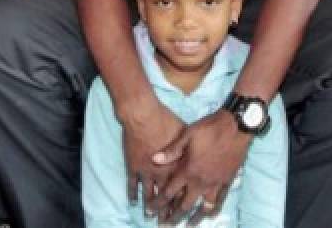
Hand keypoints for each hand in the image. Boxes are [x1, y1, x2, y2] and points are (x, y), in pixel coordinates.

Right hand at [119, 98, 184, 217]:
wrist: (143, 115)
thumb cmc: (166, 120)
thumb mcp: (185, 134)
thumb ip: (190, 149)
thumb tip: (199, 156)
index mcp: (178, 166)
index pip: (182, 190)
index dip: (182, 203)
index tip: (182, 214)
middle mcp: (163, 173)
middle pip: (166, 197)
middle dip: (167, 212)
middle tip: (166, 223)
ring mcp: (147, 171)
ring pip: (149, 194)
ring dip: (150, 206)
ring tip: (150, 217)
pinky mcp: (134, 166)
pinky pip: (133, 184)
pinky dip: (133, 194)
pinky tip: (133, 202)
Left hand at [150, 109, 250, 223]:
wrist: (235, 126)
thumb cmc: (209, 128)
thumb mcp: (187, 135)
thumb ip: (171, 150)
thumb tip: (154, 159)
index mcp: (188, 170)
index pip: (169, 192)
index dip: (158, 203)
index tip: (150, 211)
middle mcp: (200, 181)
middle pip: (184, 205)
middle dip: (172, 216)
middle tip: (164, 225)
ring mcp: (215, 183)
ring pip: (203, 207)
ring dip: (194, 218)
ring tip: (188, 226)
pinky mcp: (227, 181)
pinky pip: (220, 201)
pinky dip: (214, 210)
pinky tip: (210, 215)